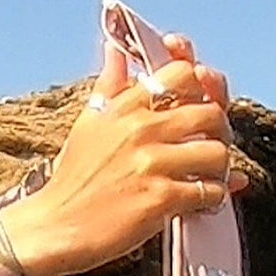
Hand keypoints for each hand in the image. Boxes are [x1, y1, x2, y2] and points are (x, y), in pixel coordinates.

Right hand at [0, 36, 247, 275]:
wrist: (55, 227)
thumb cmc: (73, 180)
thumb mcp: (88, 124)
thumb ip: (110, 85)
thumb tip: (115, 49)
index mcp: (125, 107)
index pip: (183, 73)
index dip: (203, 85)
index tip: (201, 103)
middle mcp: (139, 129)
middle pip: (210, 112)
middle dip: (220, 131)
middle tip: (212, 146)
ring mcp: (150, 163)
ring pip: (217, 153)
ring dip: (220, 169)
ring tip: (207, 177)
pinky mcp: (158, 197)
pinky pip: (209, 191)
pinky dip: (212, 198)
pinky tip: (199, 202)